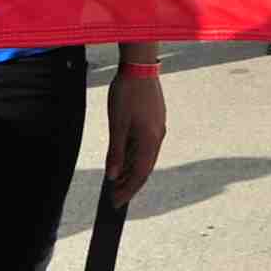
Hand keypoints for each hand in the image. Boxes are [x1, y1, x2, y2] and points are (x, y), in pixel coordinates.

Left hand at [102, 65, 166, 205]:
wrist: (139, 67)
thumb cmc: (127, 94)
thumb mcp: (117, 125)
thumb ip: (116, 152)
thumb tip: (113, 176)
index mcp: (150, 140)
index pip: (140, 174)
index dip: (128, 190)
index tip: (116, 203)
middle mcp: (158, 137)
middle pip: (145, 168)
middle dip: (130, 184)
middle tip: (115, 197)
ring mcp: (158, 128)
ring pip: (146, 157)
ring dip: (132, 170)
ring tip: (117, 181)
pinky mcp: (154, 120)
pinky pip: (146, 145)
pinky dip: (135, 156)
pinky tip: (125, 158)